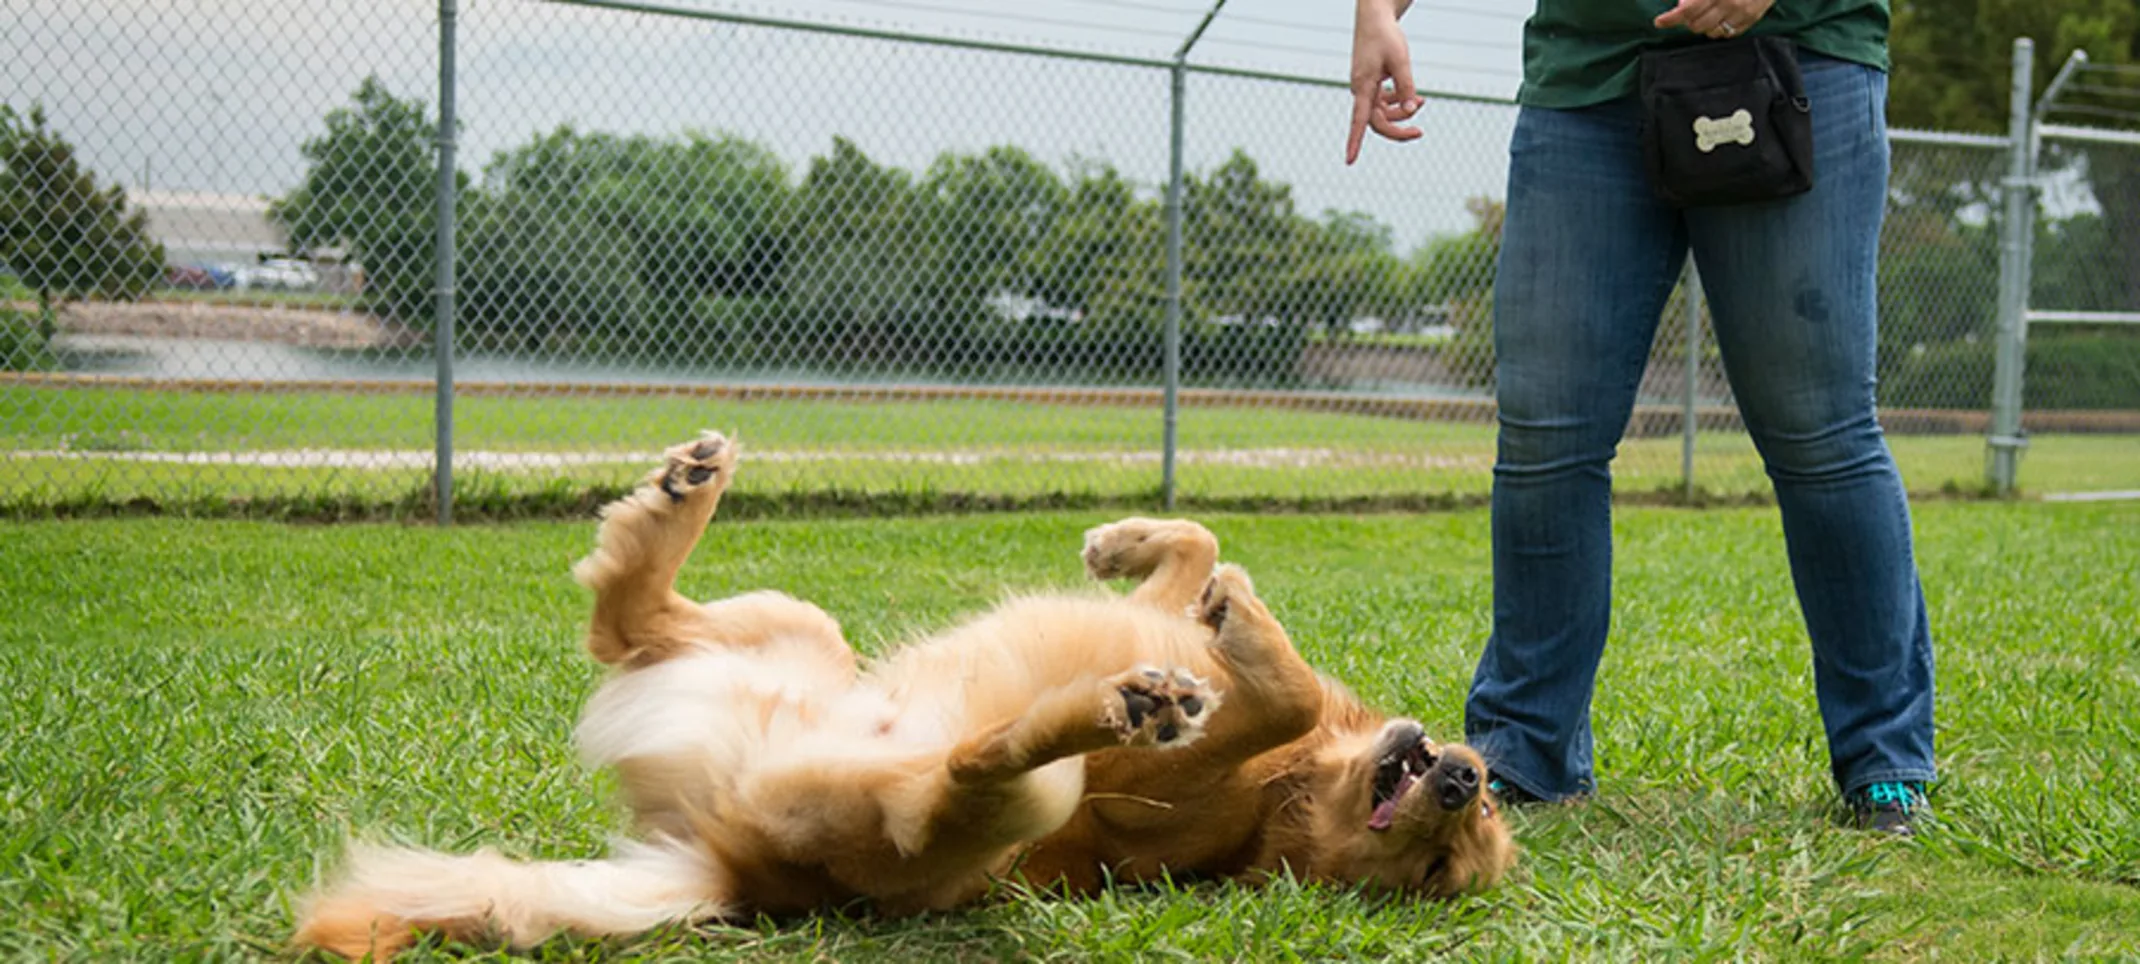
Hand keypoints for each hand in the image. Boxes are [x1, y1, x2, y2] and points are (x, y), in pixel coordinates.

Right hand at [1346, 0, 1422, 164]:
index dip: (1355, 141)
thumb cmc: (1385, 36)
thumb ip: (1406, 87)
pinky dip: (1400, 102)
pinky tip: (1416, 96)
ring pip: (1383, 113)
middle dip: (1399, 128)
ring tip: (1423, 101)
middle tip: (1421, 132)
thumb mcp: (1401, 61)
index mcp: (1363, 86)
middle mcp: (1361, 90)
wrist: (1374, 18)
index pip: (1360, 120)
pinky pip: (1385, 102)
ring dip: (1403, 112)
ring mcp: (1365, 88)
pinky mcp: (1371, 84)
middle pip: (1378, 122)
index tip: (1350, 160)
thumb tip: (1411, 111)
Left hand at [1654, 0, 1773, 38]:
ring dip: (1703, 26)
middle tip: (1688, 12)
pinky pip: (1728, 34)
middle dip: (1687, 21)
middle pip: (1696, 26)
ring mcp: (1741, 13)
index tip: (1660, 22)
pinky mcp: (1752, 19)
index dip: (1670, 18)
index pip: (1687, 11)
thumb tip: (1681, 2)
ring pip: (1711, 33)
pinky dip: (1719, 29)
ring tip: (1705, 14)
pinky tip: (1718, 18)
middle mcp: (1728, 3)